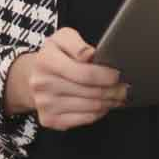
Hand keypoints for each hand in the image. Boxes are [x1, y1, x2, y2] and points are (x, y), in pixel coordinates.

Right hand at [5, 27, 128, 130]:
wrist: (33, 76)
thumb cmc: (55, 54)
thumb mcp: (63, 38)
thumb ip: (78, 44)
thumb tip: (90, 55)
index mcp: (46, 60)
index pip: (84, 73)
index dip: (105, 75)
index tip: (118, 73)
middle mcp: (43, 84)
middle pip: (90, 92)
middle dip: (113, 90)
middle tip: (125, 87)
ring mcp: (45, 104)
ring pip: (90, 107)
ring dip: (110, 102)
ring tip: (119, 96)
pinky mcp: (50, 120)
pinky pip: (84, 119)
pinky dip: (99, 113)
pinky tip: (105, 105)